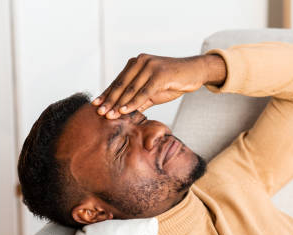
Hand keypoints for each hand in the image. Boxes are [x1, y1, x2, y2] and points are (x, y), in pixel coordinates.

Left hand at [92, 53, 224, 118]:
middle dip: (110, 100)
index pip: (118, 81)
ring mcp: (150, 66)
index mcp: (136, 63)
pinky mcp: (160, 74)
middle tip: (99, 112)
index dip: (107, 93)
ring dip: (119, 103)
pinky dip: (133, 102)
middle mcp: (141, 62)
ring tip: (109, 115)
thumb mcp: (154, 92)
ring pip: (131, 88)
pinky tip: (124, 110)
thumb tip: (125, 112)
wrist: (195, 72)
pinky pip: (144, 91)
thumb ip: (140, 99)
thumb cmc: (174, 82)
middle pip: (121, 84)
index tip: (97, 105)